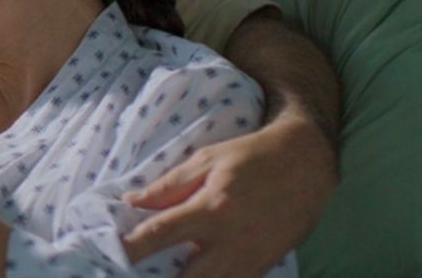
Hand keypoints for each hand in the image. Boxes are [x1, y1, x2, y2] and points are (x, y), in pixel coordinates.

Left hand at [121, 115, 336, 276]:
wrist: (310, 164)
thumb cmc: (253, 156)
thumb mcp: (208, 158)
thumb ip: (169, 184)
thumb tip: (132, 201)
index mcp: (212, 209)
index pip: (161, 234)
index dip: (132, 247)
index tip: (111, 253)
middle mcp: (231, 241)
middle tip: (131, 274)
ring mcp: (250, 260)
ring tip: (157, 276)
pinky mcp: (264, 268)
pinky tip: (196, 276)